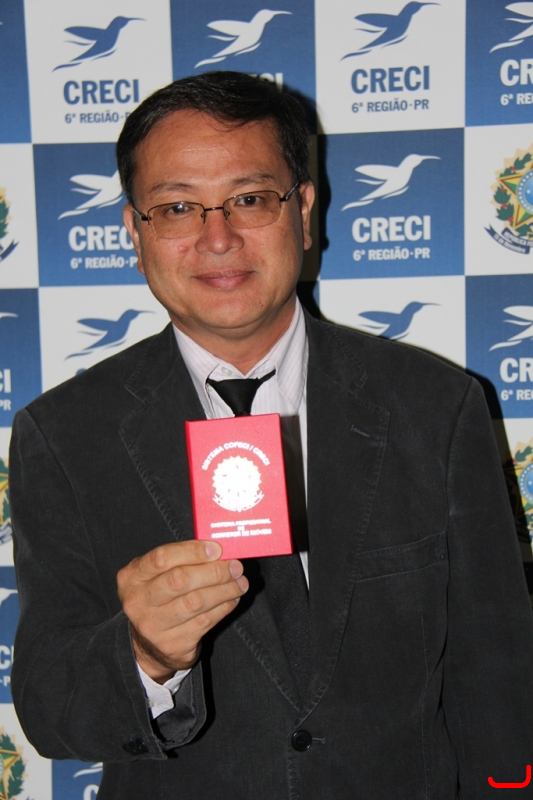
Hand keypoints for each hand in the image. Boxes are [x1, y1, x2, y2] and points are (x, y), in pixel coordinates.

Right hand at [117, 540, 247, 681]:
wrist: (148, 646)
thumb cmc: (159, 598)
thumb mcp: (156, 576)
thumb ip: (180, 559)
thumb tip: (217, 550)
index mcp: (131, 577)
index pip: (162, 558)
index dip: (192, 551)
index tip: (216, 549)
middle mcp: (137, 602)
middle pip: (180, 580)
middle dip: (214, 571)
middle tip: (235, 566)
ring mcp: (153, 626)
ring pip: (196, 602)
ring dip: (224, 590)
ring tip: (240, 582)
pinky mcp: (172, 645)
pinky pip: (205, 621)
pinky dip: (224, 607)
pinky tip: (232, 599)